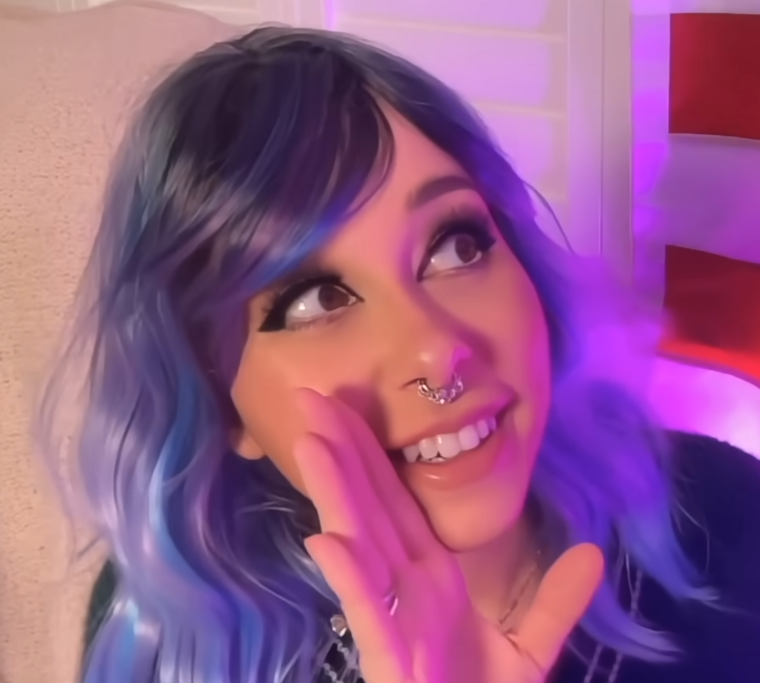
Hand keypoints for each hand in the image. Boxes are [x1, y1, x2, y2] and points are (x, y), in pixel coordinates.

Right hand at [294, 389, 603, 682]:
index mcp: (432, 578)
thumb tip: (591, 551)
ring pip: (361, 545)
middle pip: (370, 508)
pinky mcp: (394, 660)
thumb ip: (554, 603)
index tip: (352, 409)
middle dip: (342, 453)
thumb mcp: (530, 652)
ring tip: (313, 443)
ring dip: (336, 495)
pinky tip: (327, 540)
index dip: (374, 456)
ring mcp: (396, 621)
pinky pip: (370, 613)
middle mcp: (405, 587)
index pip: (397, 503)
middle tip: (313, 399)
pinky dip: (349, 577)